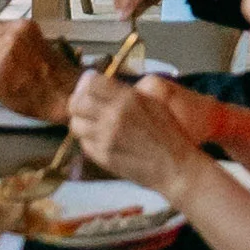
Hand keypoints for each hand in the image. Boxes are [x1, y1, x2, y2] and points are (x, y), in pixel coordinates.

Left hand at [63, 70, 223, 199]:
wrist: (173, 167)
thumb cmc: (168, 134)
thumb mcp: (153, 102)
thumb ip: (126, 92)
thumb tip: (101, 83)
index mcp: (128, 99)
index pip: (91, 82)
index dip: (87, 83)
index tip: (89, 87)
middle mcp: (113, 116)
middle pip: (77, 102)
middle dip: (78, 102)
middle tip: (84, 106)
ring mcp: (106, 138)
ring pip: (76, 124)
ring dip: (82, 122)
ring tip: (93, 125)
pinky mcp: (102, 156)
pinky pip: (84, 143)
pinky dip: (89, 140)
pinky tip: (102, 140)